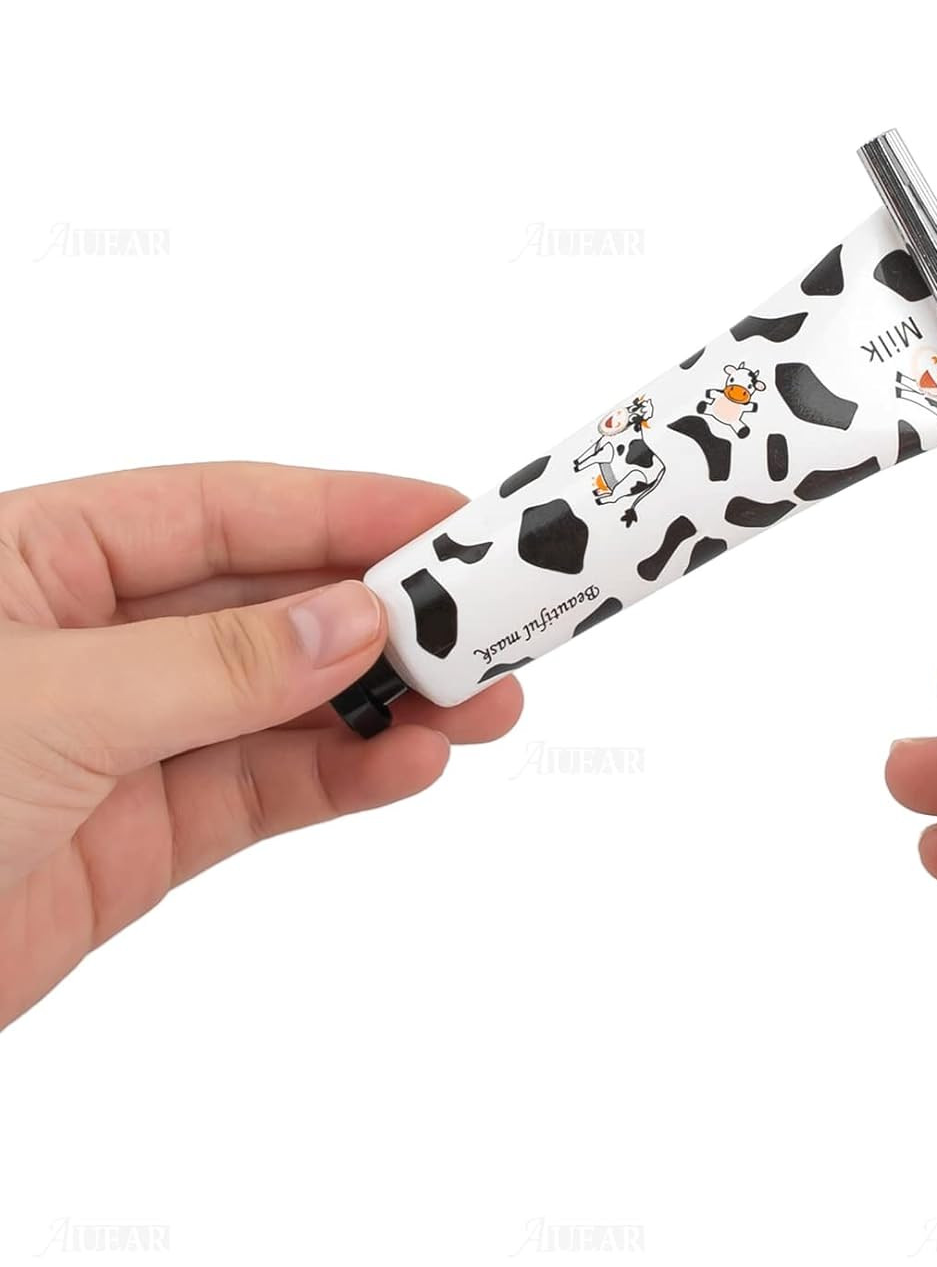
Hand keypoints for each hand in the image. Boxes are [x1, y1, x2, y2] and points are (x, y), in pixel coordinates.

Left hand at [0, 463, 521, 1029]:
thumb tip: (350, 617)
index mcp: (40, 558)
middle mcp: (91, 636)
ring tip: (483, 703)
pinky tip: (411, 763)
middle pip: (273, 603)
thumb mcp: (49, 704)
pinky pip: (269, 785)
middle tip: (489, 624)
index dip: (344, 506)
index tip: (446, 518)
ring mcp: (125, 736)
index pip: (225, 510)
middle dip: (387, 612)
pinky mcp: (144, 832)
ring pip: (289, 700)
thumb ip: (215, 661)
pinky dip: (347, 775)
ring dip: (390, 700)